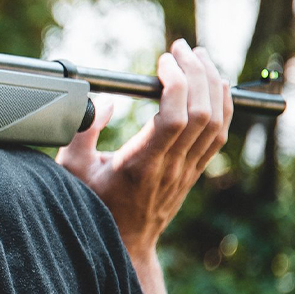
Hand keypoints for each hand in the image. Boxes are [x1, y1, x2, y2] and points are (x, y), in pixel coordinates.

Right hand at [56, 39, 232, 263]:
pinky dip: (222, 104)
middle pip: (203, 113)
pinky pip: (219, 133)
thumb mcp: (72, 170)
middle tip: (181, 49)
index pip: (175, 118)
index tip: (161, 61)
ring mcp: (188, 170)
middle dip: (197, 73)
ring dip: (214, 84)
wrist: (125, 244)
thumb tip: (104, 102)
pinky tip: (214, 84)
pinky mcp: (195, 170)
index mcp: (142, 165)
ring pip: (217, 122)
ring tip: (199, 57)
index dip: (176, 83)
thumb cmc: (93, 207)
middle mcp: (172, 167)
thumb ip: (83, 132)